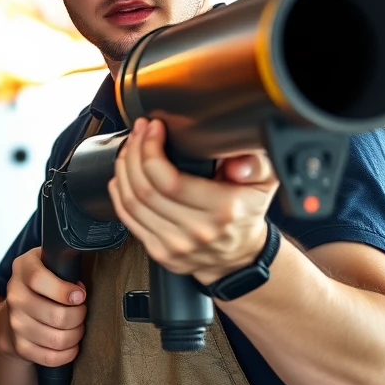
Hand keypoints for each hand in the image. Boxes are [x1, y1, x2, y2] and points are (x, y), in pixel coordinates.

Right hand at [0, 247, 87, 367]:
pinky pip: (49, 356)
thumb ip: (66, 261)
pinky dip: (67, 354)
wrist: (17, 311)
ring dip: (75, 335)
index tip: (80, 295)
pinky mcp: (19, 345)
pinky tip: (71, 345)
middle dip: (79, 316)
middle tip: (81, 312)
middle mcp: (14, 295)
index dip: (64, 290)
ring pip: (56, 338)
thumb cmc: (45, 285)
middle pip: (55, 314)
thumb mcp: (52, 263)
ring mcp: (14, 322)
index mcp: (23, 268)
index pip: (38, 279)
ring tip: (78, 327)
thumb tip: (90, 263)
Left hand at [107, 117, 277, 286]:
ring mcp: (175, 245)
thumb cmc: (247, 212)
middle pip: (145, 189)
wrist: (240, 255)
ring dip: (123, 170)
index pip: (168, 180)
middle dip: (134, 153)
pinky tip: (121, 176)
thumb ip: (255, 165)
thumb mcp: (264, 182)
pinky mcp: (159, 253)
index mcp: (220, 209)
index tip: (153, 128)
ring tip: (129, 149)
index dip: (151, 150)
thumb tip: (238, 164)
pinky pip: (128, 220)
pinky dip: (120, 194)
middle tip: (138, 133)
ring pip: (131, 204)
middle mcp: (195, 231)